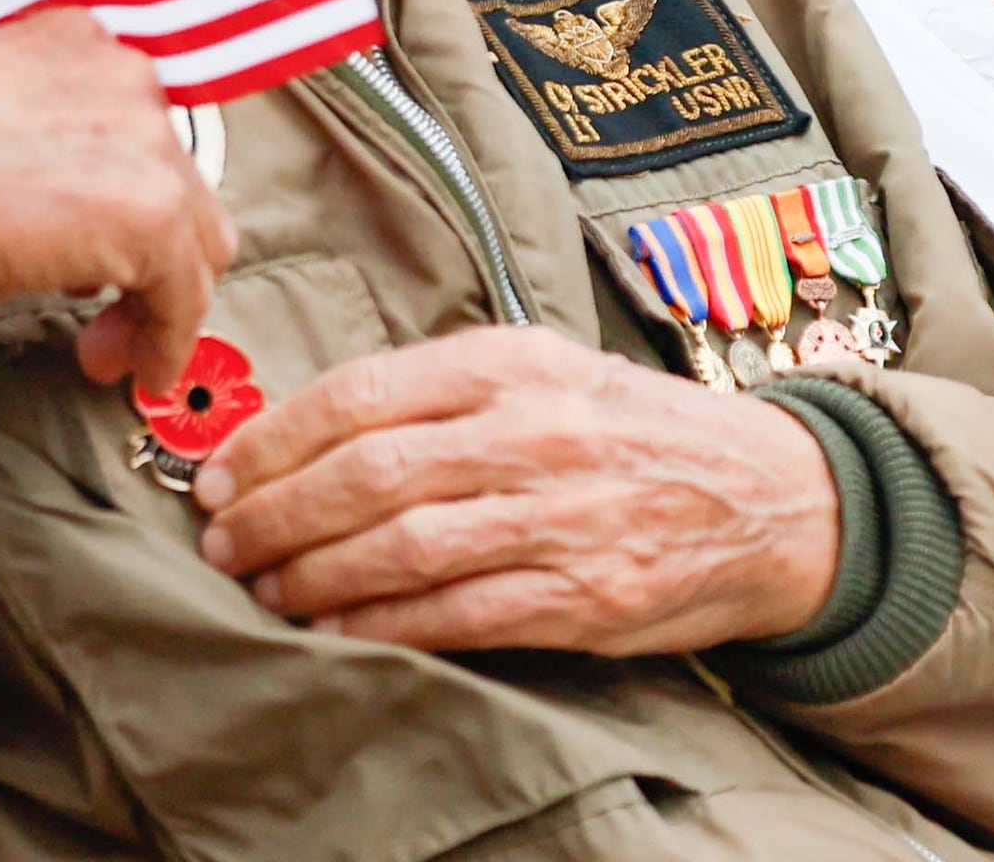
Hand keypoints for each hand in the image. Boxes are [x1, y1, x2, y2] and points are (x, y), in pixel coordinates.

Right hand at [0, 9, 232, 389]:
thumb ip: (20, 135)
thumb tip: (52, 205)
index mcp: (70, 39)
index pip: (133, 130)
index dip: (111, 197)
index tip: (86, 248)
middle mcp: (121, 72)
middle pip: (176, 180)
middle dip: (142, 253)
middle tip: (97, 311)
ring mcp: (144, 137)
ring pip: (191, 239)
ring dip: (152, 301)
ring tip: (104, 349)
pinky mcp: (152, 210)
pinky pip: (185, 293)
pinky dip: (164, 341)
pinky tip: (130, 370)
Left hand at [193, 327, 839, 655]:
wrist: (772, 497)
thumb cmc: (638, 433)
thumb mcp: (551, 370)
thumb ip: (445, 390)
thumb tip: (312, 430)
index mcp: (516, 363)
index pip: (363, 394)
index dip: (274, 439)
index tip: (221, 472)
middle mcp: (535, 433)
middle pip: (367, 476)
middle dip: (272, 514)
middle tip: (222, 540)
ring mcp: (560, 518)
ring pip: (399, 550)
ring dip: (312, 577)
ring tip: (265, 588)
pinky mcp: (580, 596)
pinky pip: (452, 617)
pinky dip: (378, 628)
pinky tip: (335, 630)